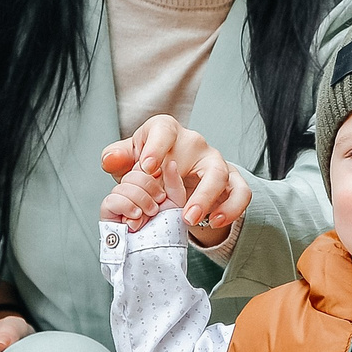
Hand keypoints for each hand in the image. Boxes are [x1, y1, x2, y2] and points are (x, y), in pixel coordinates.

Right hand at [100, 163, 181, 226]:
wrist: (158, 248)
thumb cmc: (166, 226)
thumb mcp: (176, 201)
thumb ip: (174, 180)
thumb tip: (169, 162)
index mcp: (145, 183)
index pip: (142, 165)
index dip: (152, 174)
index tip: (162, 191)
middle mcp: (130, 188)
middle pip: (133, 173)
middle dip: (149, 189)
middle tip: (157, 205)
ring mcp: (118, 198)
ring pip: (123, 186)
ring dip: (140, 200)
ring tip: (149, 214)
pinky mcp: (108, 210)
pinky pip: (112, 199)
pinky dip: (127, 206)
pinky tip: (136, 216)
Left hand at [102, 115, 250, 244]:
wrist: (169, 184)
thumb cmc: (146, 169)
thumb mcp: (128, 164)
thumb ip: (118, 160)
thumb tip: (110, 160)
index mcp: (166, 131)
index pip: (164, 130)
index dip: (156, 147)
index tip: (147, 168)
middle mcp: (194, 142)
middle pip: (195, 151)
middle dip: (181, 181)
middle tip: (165, 206)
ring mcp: (215, 161)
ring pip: (220, 173)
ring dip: (207, 197)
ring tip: (190, 219)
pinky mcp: (232, 181)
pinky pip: (241, 191)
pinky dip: (232, 207)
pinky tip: (215, 221)